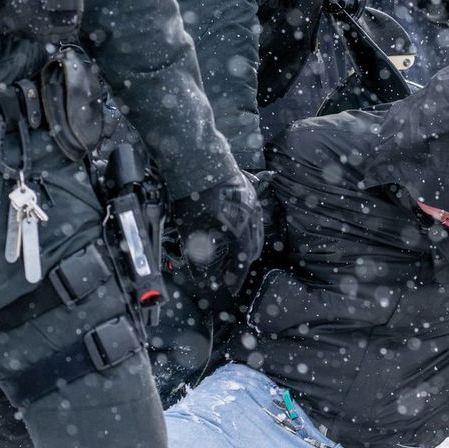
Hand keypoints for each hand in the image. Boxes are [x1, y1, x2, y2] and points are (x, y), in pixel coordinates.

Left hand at [169, 174, 264, 310]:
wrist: (197, 160)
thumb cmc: (194, 195)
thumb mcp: (191, 231)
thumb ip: (197, 257)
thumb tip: (200, 276)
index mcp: (240, 232)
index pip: (242, 263)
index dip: (236, 278)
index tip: (232, 287)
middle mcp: (252, 218)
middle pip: (254, 248)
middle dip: (243, 262)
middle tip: (233, 272)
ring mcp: (253, 203)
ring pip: (256, 231)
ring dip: (247, 244)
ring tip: (236, 251)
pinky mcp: (249, 190)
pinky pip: (254, 215)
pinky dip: (247, 227)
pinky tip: (236, 225)